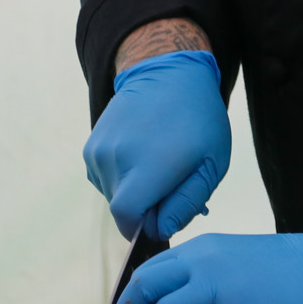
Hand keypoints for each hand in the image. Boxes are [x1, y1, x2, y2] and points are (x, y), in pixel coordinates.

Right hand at [82, 51, 229, 240]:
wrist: (168, 73)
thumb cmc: (199, 121)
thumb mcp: (212, 163)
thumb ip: (187, 203)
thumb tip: (161, 230)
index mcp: (149, 164)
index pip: (127, 218)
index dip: (145, 226)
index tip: (164, 216)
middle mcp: (116, 158)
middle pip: (122, 209)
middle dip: (145, 208)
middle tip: (170, 182)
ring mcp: (99, 151)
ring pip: (112, 195)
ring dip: (133, 191)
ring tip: (156, 163)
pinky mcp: (90, 146)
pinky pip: (104, 179)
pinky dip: (121, 177)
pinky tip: (140, 155)